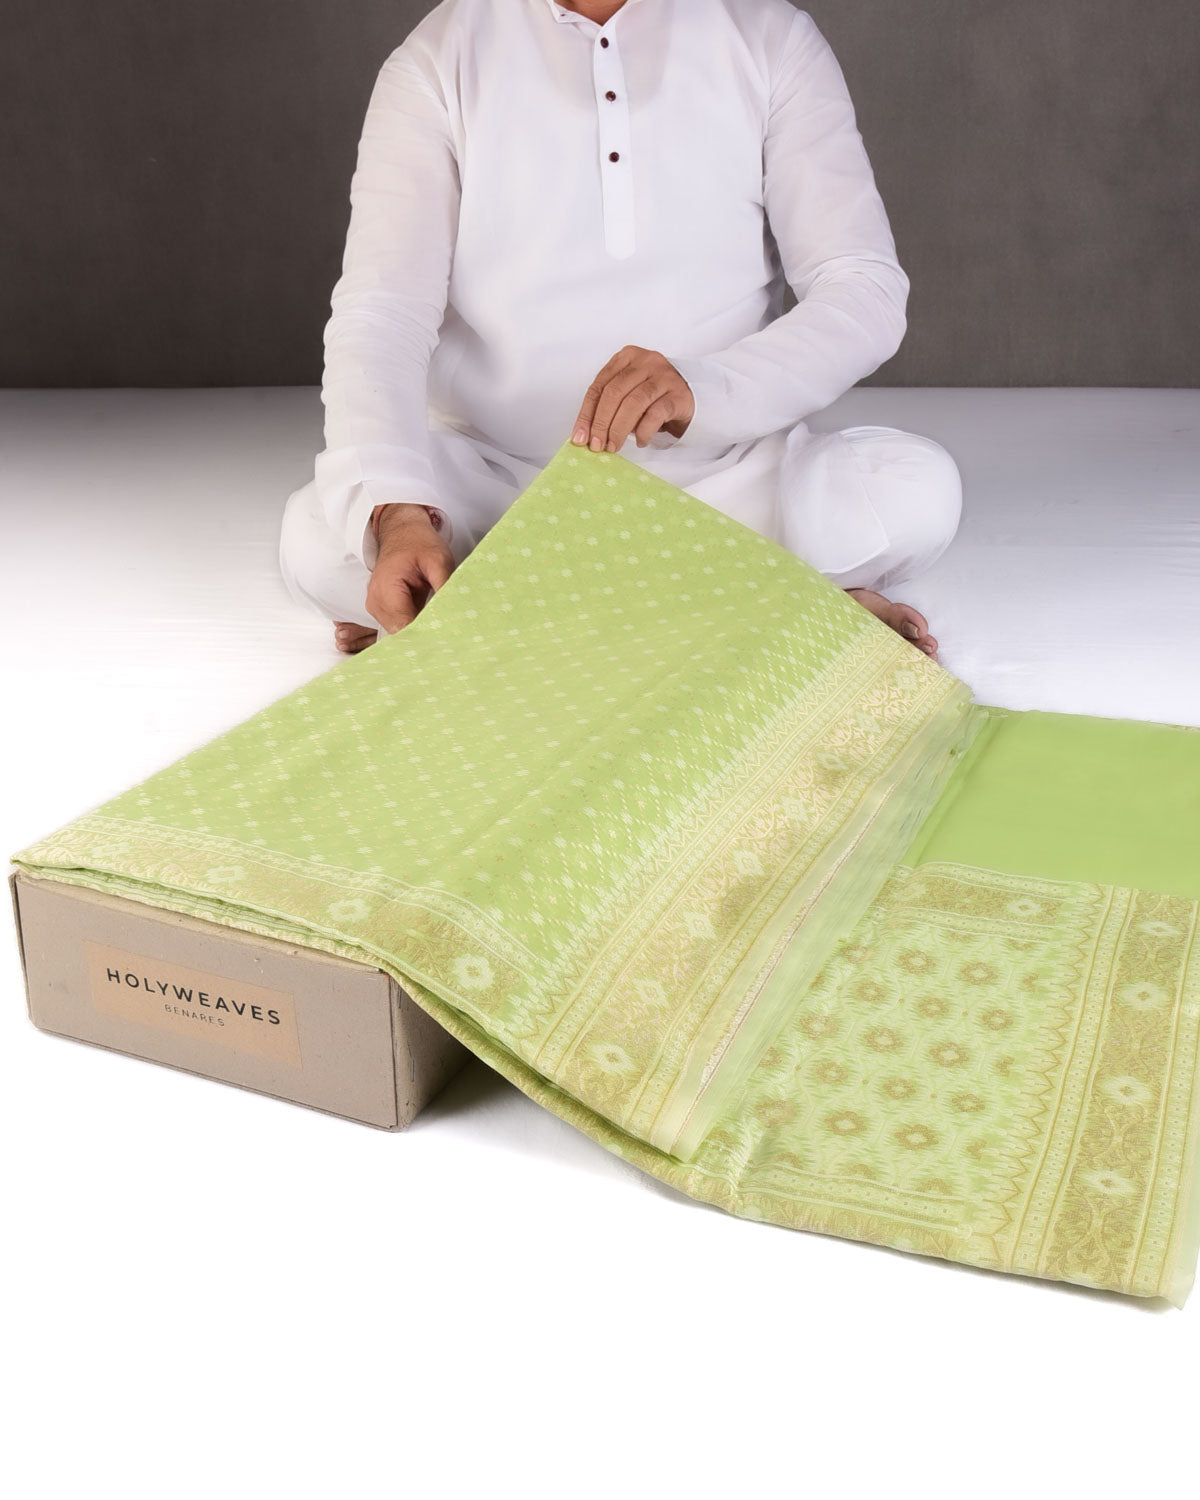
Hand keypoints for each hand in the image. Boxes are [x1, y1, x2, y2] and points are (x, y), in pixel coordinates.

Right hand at [366, 504, 454, 633]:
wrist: (402, 530)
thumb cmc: (418, 542)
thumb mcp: (438, 560)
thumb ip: (445, 586)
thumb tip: (455, 611)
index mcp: (386, 590)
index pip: (407, 627)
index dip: (429, 633)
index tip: (450, 635)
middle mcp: (376, 603)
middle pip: (402, 634)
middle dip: (426, 634)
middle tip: (451, 632)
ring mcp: (377, 607)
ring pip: (401, 633)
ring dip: (421, 630)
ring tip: (442, 623)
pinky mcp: (383, 609)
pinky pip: (399, 625)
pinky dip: (416, 624)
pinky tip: (431, 619)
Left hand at [571, 345, 694, 452]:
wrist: (691, 396)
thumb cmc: (653, 396)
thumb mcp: (628, 392)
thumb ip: (609, 405)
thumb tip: (586, 434)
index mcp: (626, 357)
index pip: (599, 385)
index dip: (586, 414)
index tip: (579, 437)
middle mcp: (645, 361)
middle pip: (614, 393)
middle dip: (601, 423)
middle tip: (597, 445)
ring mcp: (663, 376)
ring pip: (633, 402)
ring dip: (619, 429)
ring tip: (614, 446)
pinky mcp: (678, 394)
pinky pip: (656, 414)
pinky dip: (643, 431)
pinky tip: (639, 441)